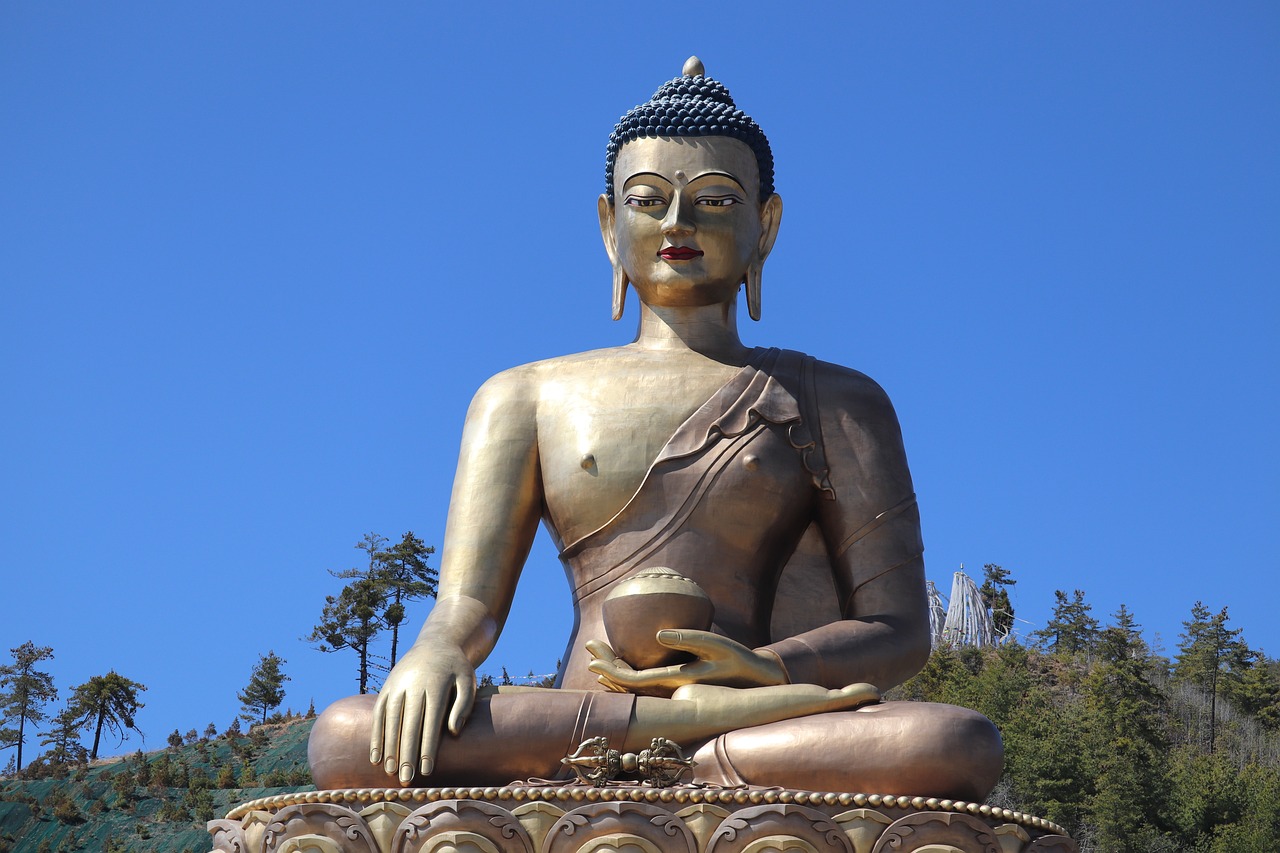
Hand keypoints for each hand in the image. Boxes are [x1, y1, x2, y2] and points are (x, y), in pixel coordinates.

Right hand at [369, 639, 475, 785]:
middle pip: (409, 725)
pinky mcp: (386, 688)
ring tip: (390, 772)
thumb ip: (463, 706)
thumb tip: (453, 732)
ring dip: (389, 748)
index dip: (428, 748)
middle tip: (406, 780)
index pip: (430, 722)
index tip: (426, 771)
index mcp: (436, 686)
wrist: (436, 643)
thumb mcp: (468, 681)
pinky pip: (378, 714)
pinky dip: (376, 736)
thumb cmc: (456, 669)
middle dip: (407, 754)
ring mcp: (397, 686)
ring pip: (390, 721)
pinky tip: (376, 756)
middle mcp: (413, 686)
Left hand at [586, 630, 786, 695]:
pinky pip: (647, 684)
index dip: (611, 670)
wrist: (756, 681)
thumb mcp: (716, 645)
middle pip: (629, 684)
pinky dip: (630, 676)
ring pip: (636, 686)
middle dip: (607, 666)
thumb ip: (688, 639)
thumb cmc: (738, 660)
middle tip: (589, 648)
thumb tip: (657, 635)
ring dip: (616, 671)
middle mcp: (670, 690)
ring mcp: (673, 690)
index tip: (593, 658)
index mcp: (674, 681)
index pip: (633, 680)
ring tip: (597, 656)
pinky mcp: (679, 685)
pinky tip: (623, 666)